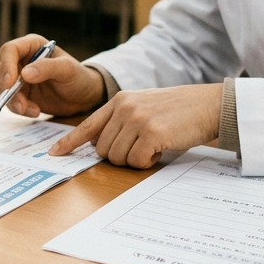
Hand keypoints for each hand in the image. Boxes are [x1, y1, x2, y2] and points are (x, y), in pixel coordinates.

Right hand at [0, 34, 104, 117]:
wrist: (83, 97)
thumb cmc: (78, 77)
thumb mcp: (68, 70)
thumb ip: (48, 68)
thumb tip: (25, 74)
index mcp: (32, 45)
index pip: (10, 50)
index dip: (7, 65)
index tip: (10, 83)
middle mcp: (21, 59)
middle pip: (2, 70)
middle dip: (9, 89)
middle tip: (22, 104)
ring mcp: (18, 77)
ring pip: (2, 88)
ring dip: (13, 101)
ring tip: (33, 110)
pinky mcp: (19, 93)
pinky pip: (10, 101)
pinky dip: (19, 108)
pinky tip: (35, 111)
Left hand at [49, 84, 223, 167]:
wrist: (208, 105)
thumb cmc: (179, 110)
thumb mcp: (144, 106)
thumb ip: (121, 120)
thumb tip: (101, 145)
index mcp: (119, 100)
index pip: (88, 125)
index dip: (70, 141)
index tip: (55, 153)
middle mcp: (124, 108)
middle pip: (103, 150)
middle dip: (120, 156)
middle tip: (142, 148)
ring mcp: (137, 119)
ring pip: (118, 158)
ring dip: (135, 160)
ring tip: (154, 145)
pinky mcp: (151, 133)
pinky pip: (137, 161)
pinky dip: (149, 162)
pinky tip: (162, 149)